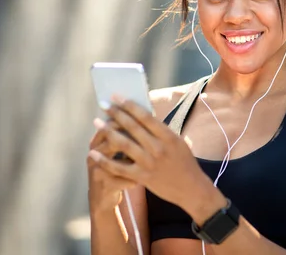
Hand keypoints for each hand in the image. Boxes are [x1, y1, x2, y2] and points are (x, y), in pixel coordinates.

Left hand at [88, 98, 214, 211]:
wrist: (192, 188)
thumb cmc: (185, 162)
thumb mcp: (178, 142)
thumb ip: (161, 131)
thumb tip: (142, 116)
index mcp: (168, 136)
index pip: (145, 116)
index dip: (129, 105)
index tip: (116, 97)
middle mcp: (158, 148)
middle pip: (132, 127)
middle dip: (116, 114)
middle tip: (103, 105)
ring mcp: (149, 163)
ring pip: (124, 144)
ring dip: (108, 131)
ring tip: (97, 122)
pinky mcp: (142, 177)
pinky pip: (119, 167)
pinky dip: (105, 160)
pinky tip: (93, 153)